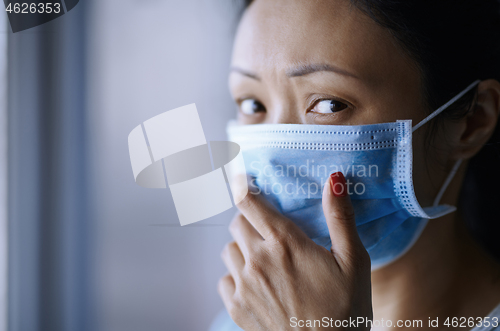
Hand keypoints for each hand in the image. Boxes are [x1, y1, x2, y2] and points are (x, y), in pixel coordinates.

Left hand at [218, 172, 372, 329]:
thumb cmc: (346, 310)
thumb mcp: (354, 261)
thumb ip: (340, 217)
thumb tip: (335, 178)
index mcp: (285, 243)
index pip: (249, 202)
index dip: (242, 186)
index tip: (241, 179)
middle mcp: (258, 260)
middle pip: (237, 223)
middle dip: (249, 220)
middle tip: (268, 230)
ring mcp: (244, 285)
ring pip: (228, 250)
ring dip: (241, 247)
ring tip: (264, 259)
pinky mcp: (237, 308)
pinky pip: (224, 279)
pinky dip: (235, 276)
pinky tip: (256, 284)